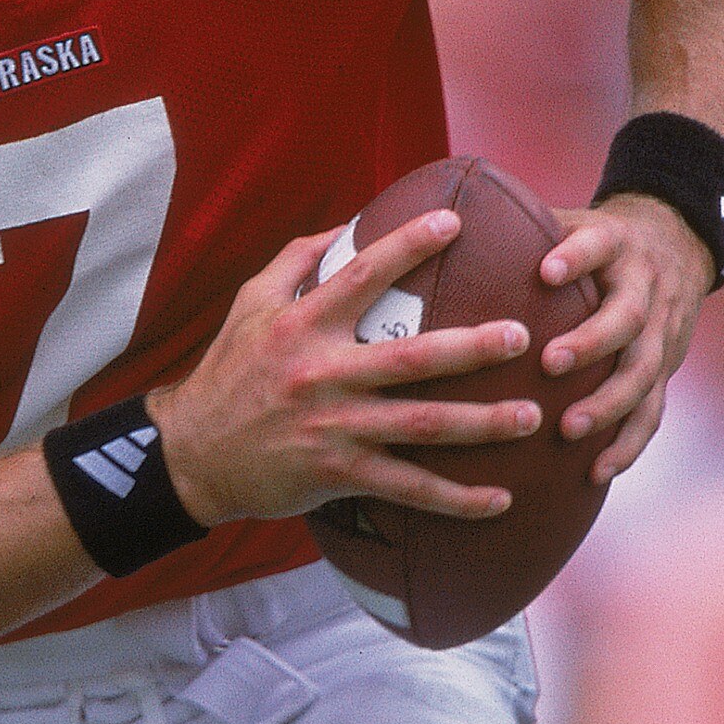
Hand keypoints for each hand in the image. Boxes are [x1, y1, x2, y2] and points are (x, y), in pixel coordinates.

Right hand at [150, 210, 541, 527]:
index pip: (360, 276)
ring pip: (422, 425)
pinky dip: (457, 499)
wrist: (191, 454)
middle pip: (412, 359)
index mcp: (303, 325)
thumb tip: (348, 223)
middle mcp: (322, 374)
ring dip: (482, 423)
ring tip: (532, 416)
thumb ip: (297, 260)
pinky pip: (408, 488)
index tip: (455, 224)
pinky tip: (501, 500)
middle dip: (473, 348)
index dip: (407, 246)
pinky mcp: (338, 475)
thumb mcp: (249, 304)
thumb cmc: (228, 371)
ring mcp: (333, 428)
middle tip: (524, 337)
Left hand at [537, 192, 713, 483]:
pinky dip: (626, 443)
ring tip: (569, 428)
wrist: (678, 244)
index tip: (545, 271)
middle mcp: (644, 287)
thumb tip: (444, 226)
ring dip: (607, 403)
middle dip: (590, 343)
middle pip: (627, 317)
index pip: (599, 245)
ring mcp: (661, 331)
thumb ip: (525, 228)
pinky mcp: (665, 368)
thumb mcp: (573, 221)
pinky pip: (652, 410)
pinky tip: (596, 470)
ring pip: (643, 370)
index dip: (577, 257)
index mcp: (616, 245)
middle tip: (549, 364)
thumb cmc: (597, 242)